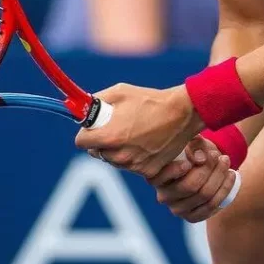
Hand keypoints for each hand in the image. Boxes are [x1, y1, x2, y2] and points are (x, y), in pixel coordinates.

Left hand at [74, 83, 202, 177]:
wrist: (182, 113)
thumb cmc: (150, 100)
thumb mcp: (120, 92)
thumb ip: (98, 101)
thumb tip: (84, 107)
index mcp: (109, 136)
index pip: (81, 142)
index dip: (85, 133)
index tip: (92, 128)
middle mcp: (119, 155)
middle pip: (97, 152)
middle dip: (102, 141)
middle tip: (116, 128)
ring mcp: (134, 165)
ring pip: (114, 160)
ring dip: (117, 150)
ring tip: (133, 133)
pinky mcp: (148, 171)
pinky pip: (132, 166)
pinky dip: (135, 157)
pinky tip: (145, 142)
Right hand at [147, 137, 237, 222]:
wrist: (203, 164)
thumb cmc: (193, 150)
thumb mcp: (192, 142)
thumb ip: (194, 146)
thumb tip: (200, 159)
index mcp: (155, 177)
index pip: (160, 177)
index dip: (175, 170)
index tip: (191, 161)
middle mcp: (163, 196)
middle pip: (189, 186)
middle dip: (208, 169)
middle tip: (218, 155)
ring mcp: (177, 209)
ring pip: (204, 195)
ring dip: (219, 177)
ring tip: (226, 160)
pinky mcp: (192, 217)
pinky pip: (212, 206)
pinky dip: (224, 189)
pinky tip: (231, 175)